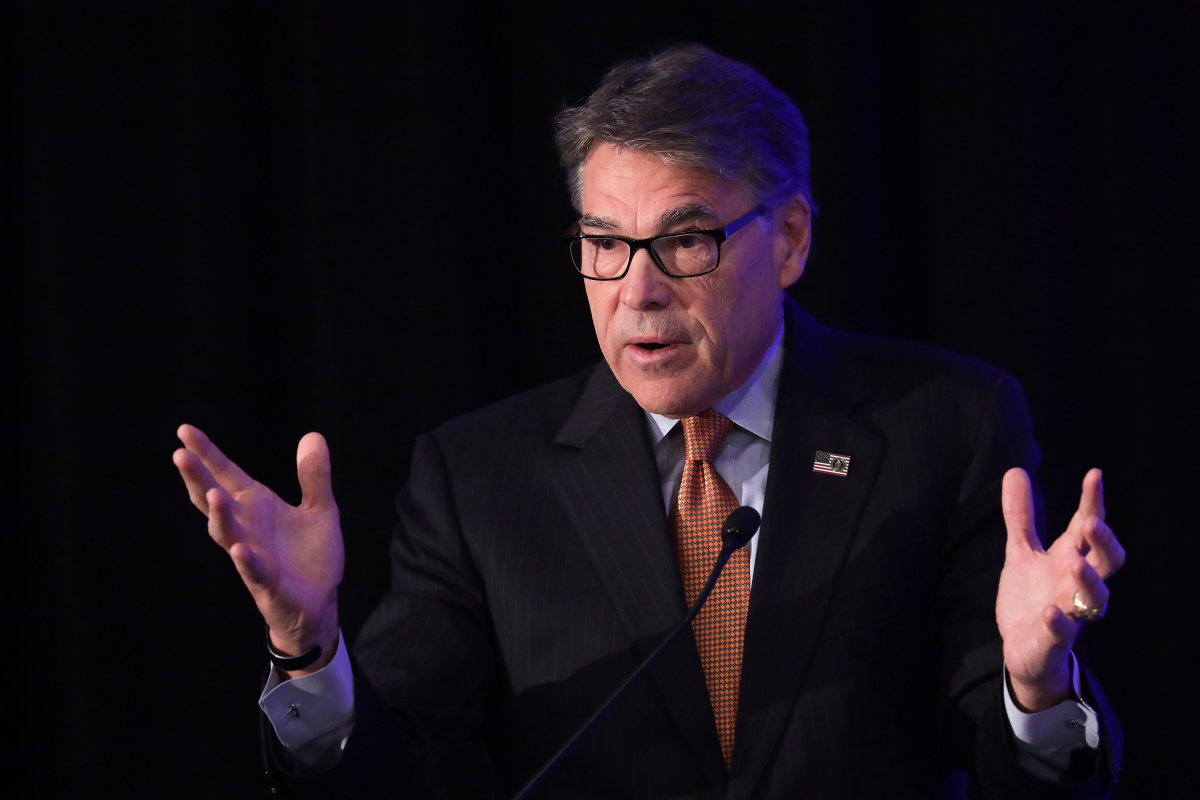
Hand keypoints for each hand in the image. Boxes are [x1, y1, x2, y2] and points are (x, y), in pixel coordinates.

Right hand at [173, 424, 343, 675]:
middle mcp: (248, 528)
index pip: (226, 475)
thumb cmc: (310, 556)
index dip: (207, 454)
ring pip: (228, 534)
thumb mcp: (320, 509)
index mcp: (257, 507)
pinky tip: (240, 548)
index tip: (184, 430)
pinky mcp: (267, 583)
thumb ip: (314, 476)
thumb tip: (313, 435)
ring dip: (220, 516)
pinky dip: (247, 559)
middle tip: (180, 454)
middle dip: (198, 479)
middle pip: (214, 500)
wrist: (319, 603)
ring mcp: (253, 555)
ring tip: (213, 494)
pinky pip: (253, 570)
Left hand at [996, 468, 1124, 710]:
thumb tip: (1015, 470)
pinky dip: (1059, 621)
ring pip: (1095, 597)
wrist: (1024, 650)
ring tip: (1075, 563)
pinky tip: (1051, 611)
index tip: (1094, 474)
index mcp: (1070, 558)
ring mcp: (1070, 611)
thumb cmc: (1031, 598)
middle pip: (1107, 560)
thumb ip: (1021, 517)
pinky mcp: (1055, 638)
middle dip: (1104, 541)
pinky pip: (1064, 631)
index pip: (1087, 527)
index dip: (1093, 502)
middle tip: (1091, 522)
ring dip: (1088, 580)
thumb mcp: (1021, 553)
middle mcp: (1076, 583)